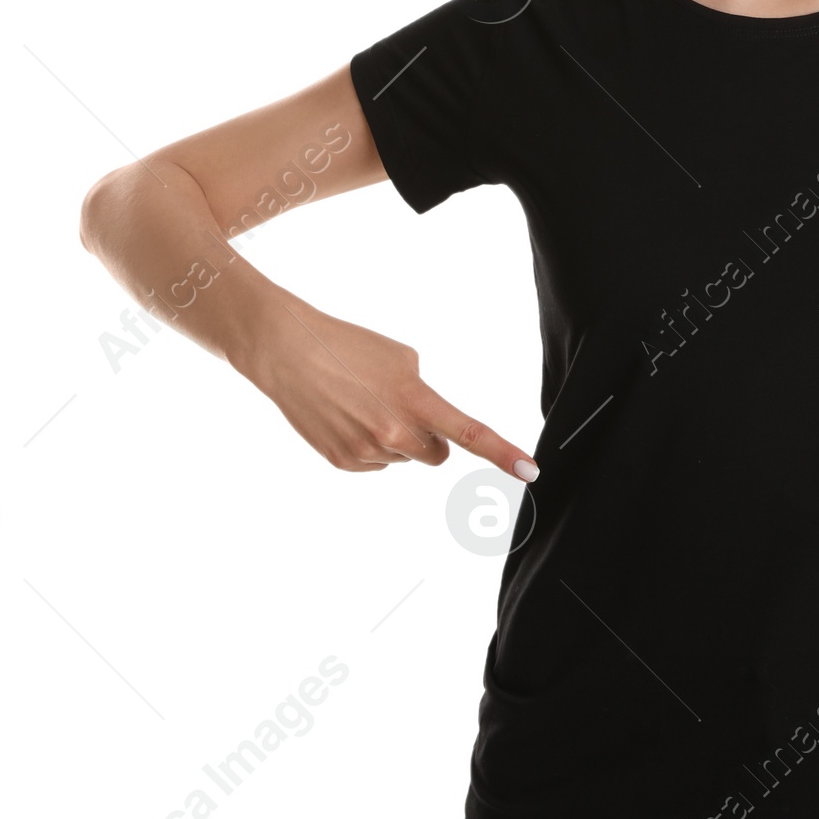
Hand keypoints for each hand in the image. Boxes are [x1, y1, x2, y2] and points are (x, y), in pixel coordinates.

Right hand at [233, 295, 539, 477]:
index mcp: (415, 401)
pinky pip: (375, 463)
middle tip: (401, 409)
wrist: (287, 352)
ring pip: (402, 458)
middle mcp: (394, 434)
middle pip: (437, 454)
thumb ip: (424, 394)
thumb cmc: (347, 346)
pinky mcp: (344, 463)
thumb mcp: (400, 358)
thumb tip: (430, 426)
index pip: (470, 433)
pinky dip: (368, 445)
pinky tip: (345, 418)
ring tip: (360, 404)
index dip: (504, 454)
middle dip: (429, 438)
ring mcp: (368, 453)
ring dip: (393, 438)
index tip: (531, 472)